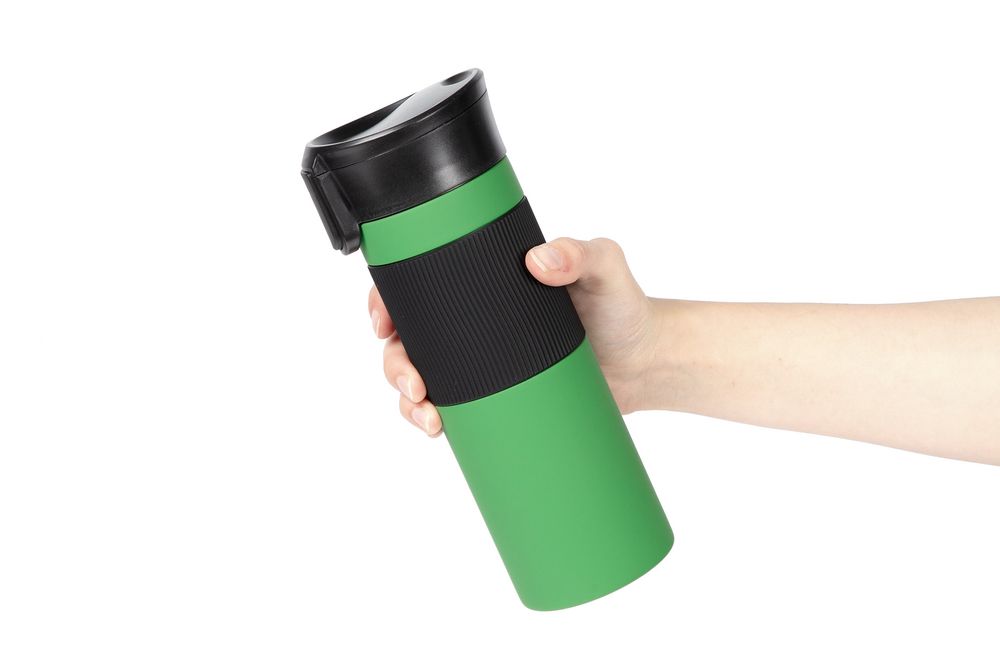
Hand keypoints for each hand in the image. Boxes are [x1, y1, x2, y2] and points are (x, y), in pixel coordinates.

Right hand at [368, 237, 658, 436]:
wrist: (648, 364)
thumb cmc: (624, 307)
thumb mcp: (604, 269)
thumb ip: (580, 253)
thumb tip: (540, 259)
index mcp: (485, 282)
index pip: (421, 286)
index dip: (387, 303)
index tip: (382, 321)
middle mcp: (476, 323)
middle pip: (410, 340)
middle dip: (394, 364)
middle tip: (415, 383)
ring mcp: (484, 365)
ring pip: (422, 380)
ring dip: (407, 401)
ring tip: (430, 419)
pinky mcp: (500, 399)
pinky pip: (453, 411)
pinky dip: (434, 422)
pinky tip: (438, 432)